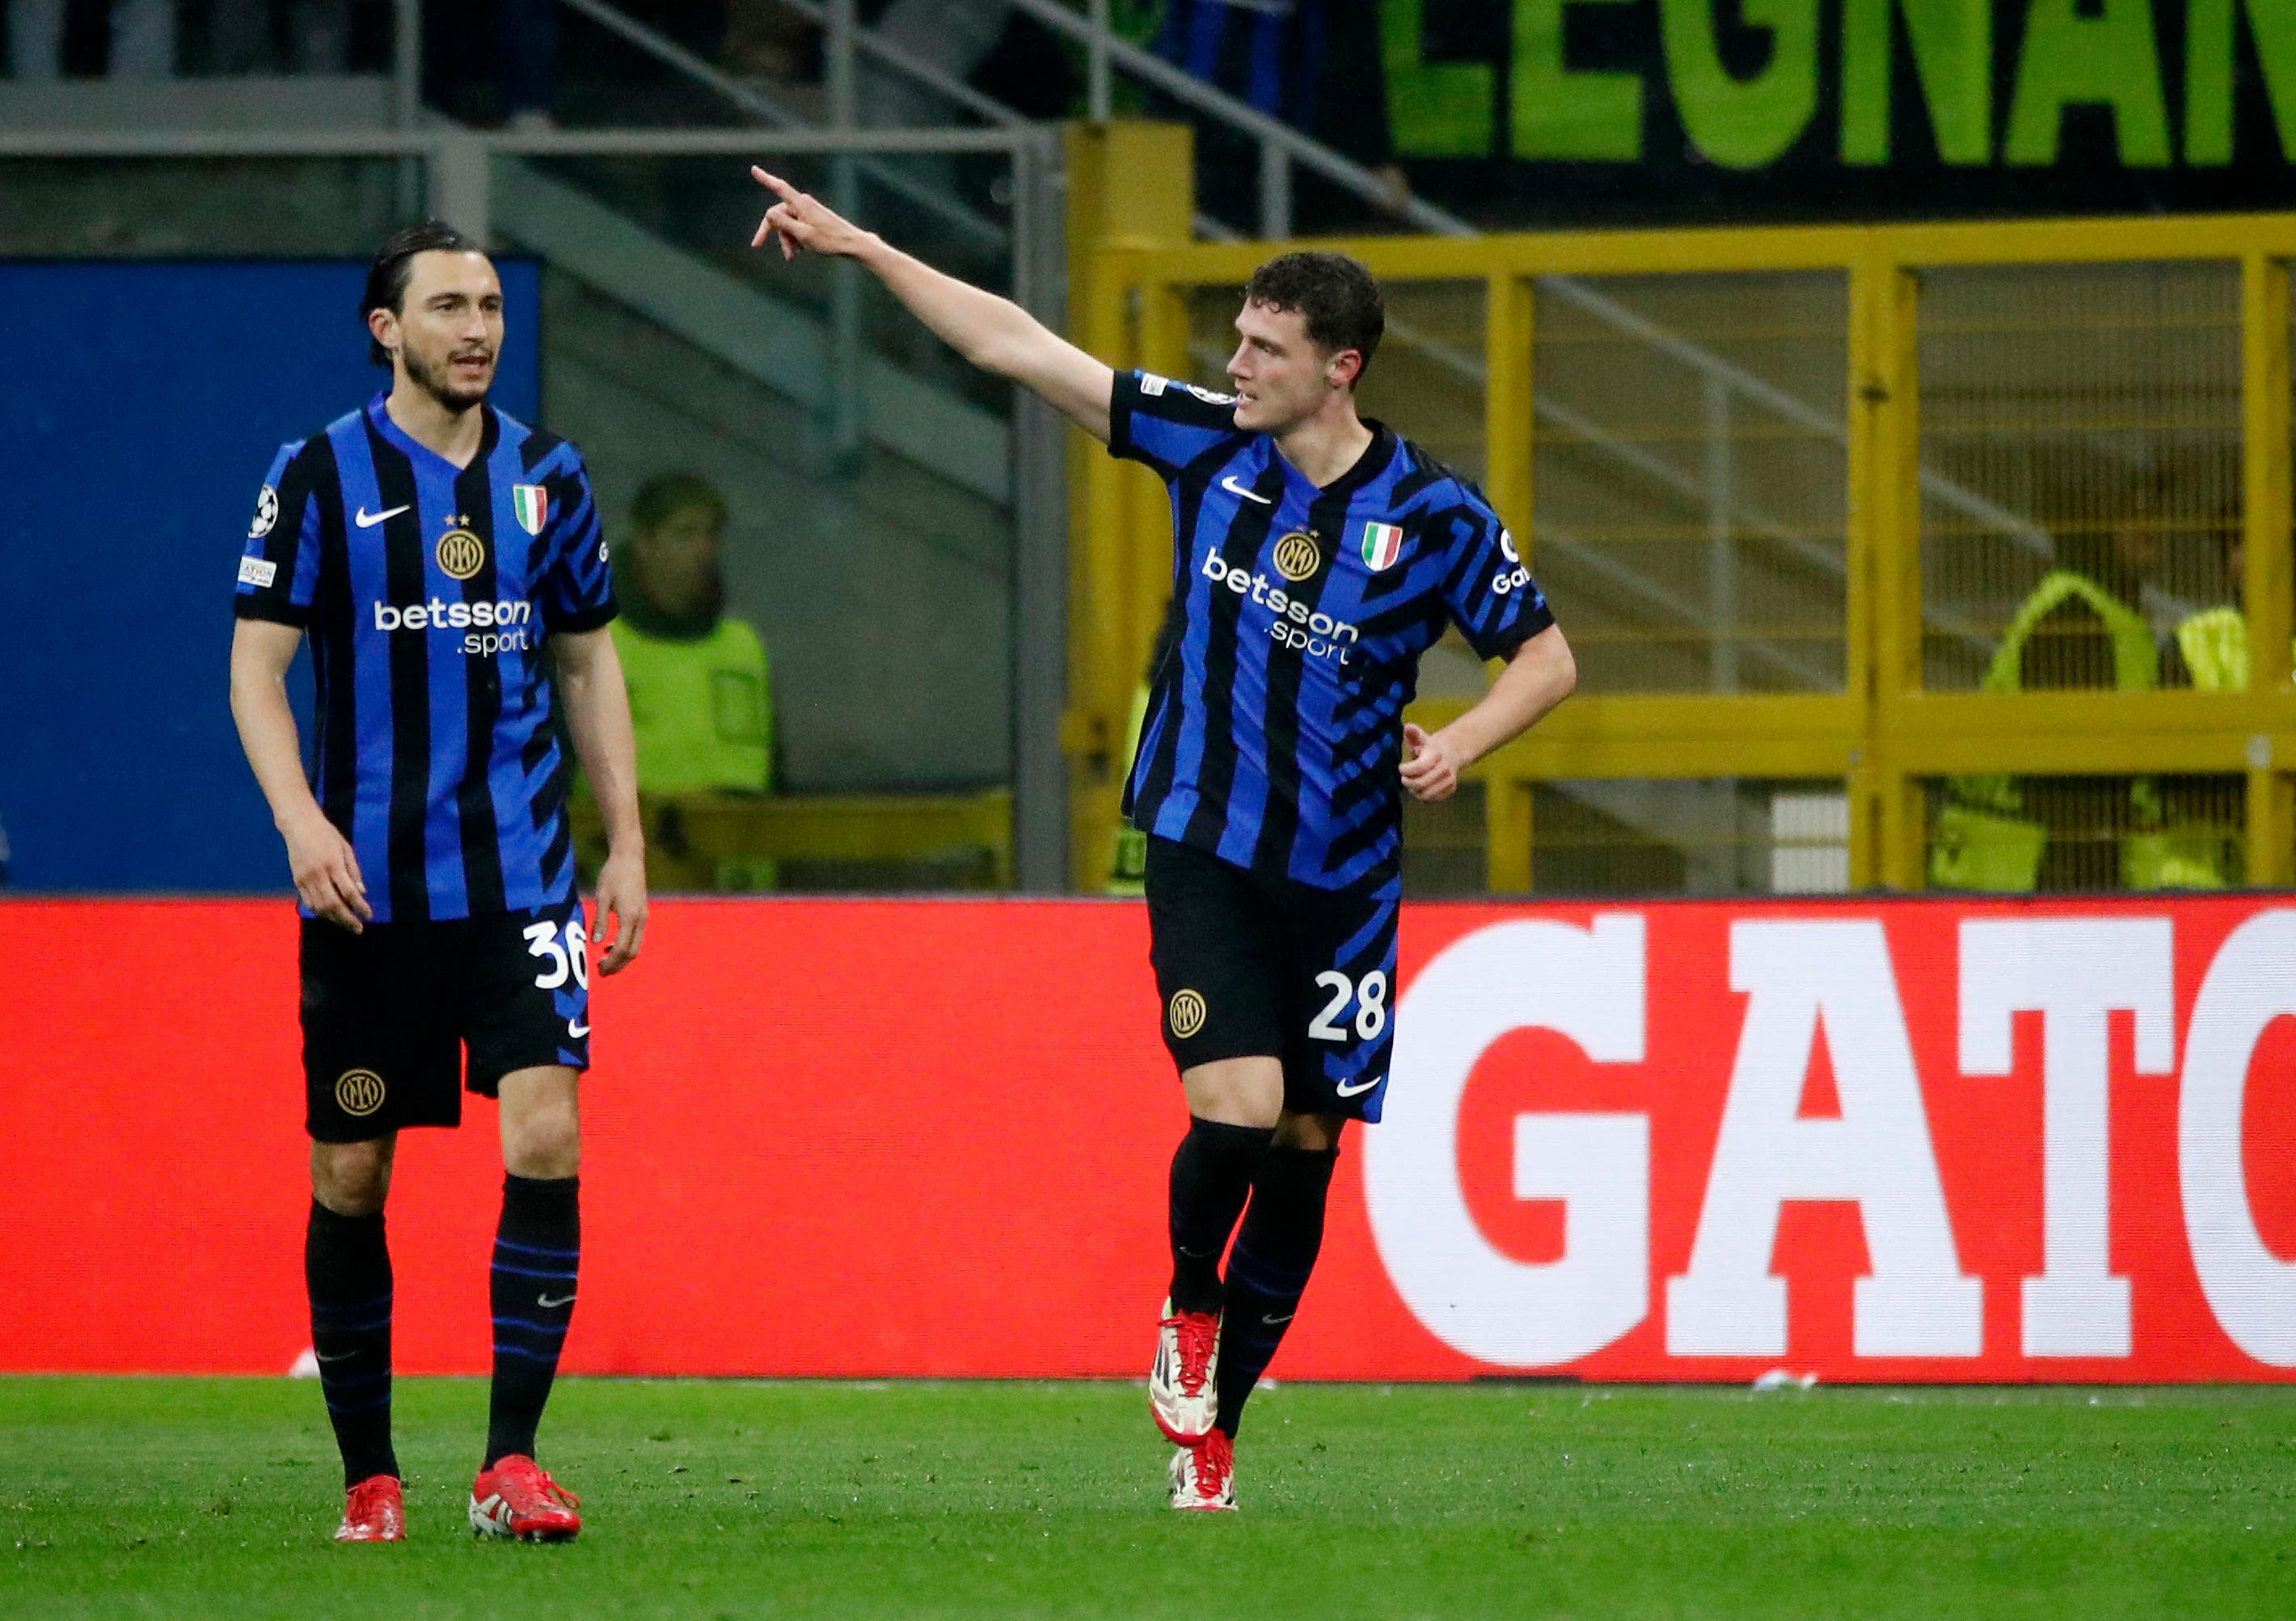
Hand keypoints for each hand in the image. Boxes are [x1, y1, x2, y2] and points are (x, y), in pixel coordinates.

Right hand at [282, 808, 370, 931]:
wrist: (299, 825)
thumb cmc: (327, 834)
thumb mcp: (346, 848)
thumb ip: (354, 871)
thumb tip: (362, 892)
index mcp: (333, 864)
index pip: (348, 892)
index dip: (359, 906)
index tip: (368, 915)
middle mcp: (318, 875)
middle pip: (333, 904)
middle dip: (347, 919)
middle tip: (358, 928)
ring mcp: (305, 879)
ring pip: (319, 907)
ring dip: (334, 919)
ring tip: (346, 924)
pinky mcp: (297, 882)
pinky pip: (308, 903)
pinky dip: (320, 912)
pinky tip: (330, 916)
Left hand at [592, 846, 648, 974]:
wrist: (629, 857)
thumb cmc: (613, 875)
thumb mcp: (602, 897)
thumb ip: (600, 921)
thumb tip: (597, 943)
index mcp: (630, 917)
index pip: (622, 949)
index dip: (612, 963)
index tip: (600, 970)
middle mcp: (640, 920)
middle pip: (632, 952)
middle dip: (618, 965)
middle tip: (602, 972)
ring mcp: (643, 916)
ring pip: (636, 946)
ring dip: (622, 957)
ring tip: (605, 961)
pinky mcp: (642, 912)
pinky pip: (636, 937)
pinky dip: (626, 946)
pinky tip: (611, 945)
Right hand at [749, 166, 874, 261]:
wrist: (852, 244)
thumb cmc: (829, 241)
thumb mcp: (803, 235)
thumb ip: (784, 224)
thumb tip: (768, 213)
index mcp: (801, 204)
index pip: (779, 188)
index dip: (765, 178)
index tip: (753, 169)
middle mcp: (803, 204)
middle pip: (779, 215)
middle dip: (775, 233)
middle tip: (759, 246)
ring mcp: (808, 211)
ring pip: (788, 224)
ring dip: (787, 240)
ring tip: (793, 256)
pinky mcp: (813, 219)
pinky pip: (797, 226)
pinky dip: (795, 238)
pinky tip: (801, 251)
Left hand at [1399, 721, 1468, 802]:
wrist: (1450, 753)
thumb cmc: (1429, 747)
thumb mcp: (1421, 738)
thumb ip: (1413, 733)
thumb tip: (1407, 727)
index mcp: (1436, 754)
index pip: (1419, 767)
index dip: (1407, 770)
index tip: (1401, 768)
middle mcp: (1445, 768)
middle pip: (1421, 784)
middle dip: (1408, 783)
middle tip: (1404, 779)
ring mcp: (1449, 780)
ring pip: (1426, 794)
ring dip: (1415, 791)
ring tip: (1412, 784)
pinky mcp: (1450, 789)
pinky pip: (1432, 799)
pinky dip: (1423, 796)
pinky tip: (1420, 788)